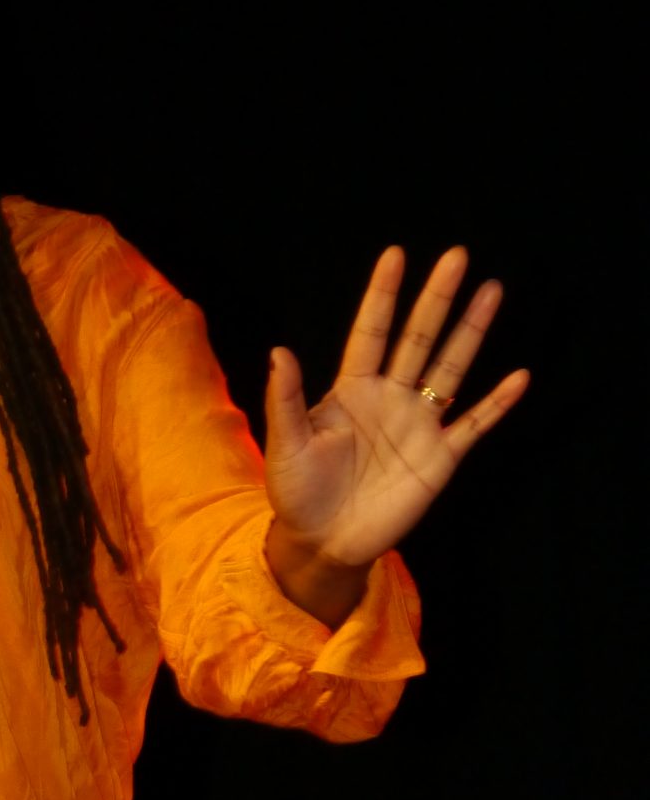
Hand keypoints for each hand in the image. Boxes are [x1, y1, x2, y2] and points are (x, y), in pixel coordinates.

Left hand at [265, 246, 528, 579]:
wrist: (322, 544)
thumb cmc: (297, 493)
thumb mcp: (285, 444)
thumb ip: (286, 399)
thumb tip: (279, 350)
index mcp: (350, 390)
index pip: (371, 332)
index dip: (383, 296)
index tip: (395, 256)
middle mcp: (389, 398)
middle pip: (418, 338)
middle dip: (437, 299)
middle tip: (457, 256)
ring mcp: (417, 425)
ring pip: (450, 369)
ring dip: (471, 333)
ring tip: (492, 291)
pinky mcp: (438, 458)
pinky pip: (473, 426)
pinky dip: (496, 404)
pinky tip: (519, 377)